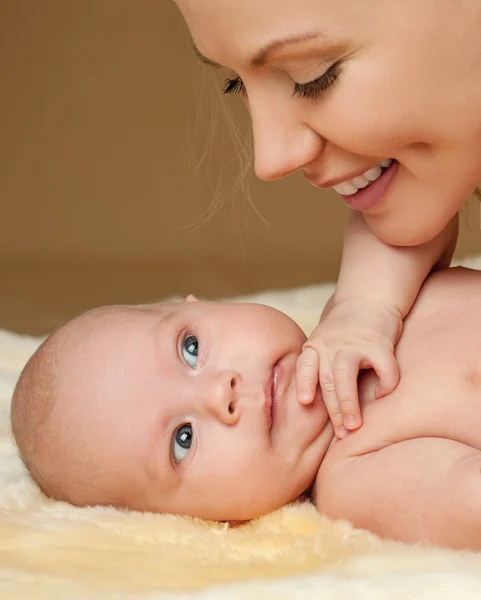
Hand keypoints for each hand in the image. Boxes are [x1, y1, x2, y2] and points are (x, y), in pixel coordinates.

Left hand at [296, 300, 401, 437]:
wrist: (367, 299)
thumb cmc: (343, 332)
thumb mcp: (323, 343)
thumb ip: (318, 367)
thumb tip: (311, 408)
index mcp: (315, 347)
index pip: (305, 366)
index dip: (303, 384)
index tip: (304, 402)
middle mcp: (331, 345)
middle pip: (326, 380)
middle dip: (333, 410)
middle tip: (341, 434)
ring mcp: (354, 344)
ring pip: (345, 376)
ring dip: (348, 403)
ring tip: (353, 426)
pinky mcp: (379, 344)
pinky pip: (383, 367)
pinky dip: (385, 384)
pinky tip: (383, 394)